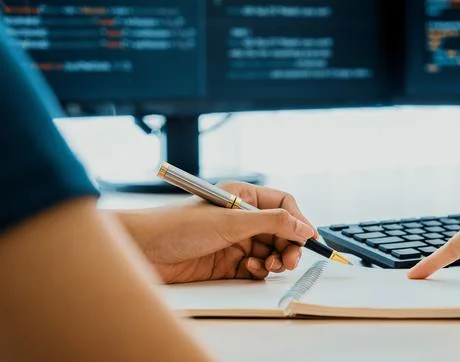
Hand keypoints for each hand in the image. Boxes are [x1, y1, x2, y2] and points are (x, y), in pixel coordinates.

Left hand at [116, 182, 318, 283]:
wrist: (141, 250)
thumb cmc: (176, 227)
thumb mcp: (231, 221)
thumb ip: (273, 223)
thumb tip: (304, 227)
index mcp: (242, 196)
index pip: (283, 205)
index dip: (299, 221)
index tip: (309, 239)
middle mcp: (241, 217)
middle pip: (281, 231)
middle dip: (289, 245)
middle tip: (290, 260)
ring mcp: (235, 240)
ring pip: (271, 251)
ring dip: (276, 259)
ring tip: (270, 265)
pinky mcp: (227, 263)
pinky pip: (256, 267)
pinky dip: (259, 270)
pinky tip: (248, 269)